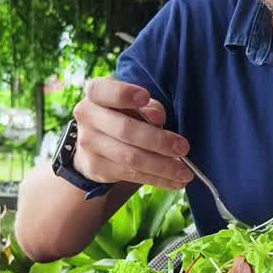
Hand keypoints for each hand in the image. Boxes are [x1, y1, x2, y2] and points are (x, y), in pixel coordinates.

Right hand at [71, 78, 193, 189]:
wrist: (97, 143)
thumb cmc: (125, 115)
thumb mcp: (136, 105)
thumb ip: (148, 107)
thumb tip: (157, 118)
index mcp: (96, 94)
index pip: (103, 91)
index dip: (123, 94)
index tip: (145, 97)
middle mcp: (87, 117)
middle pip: (125, 130)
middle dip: (158, 140)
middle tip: (183, 147)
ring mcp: (88, 144)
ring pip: (130, 157)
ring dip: (162, 166)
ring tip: (185, 172)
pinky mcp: (96, 168)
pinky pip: (131, 175)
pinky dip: (157, 179)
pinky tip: (175, 181)